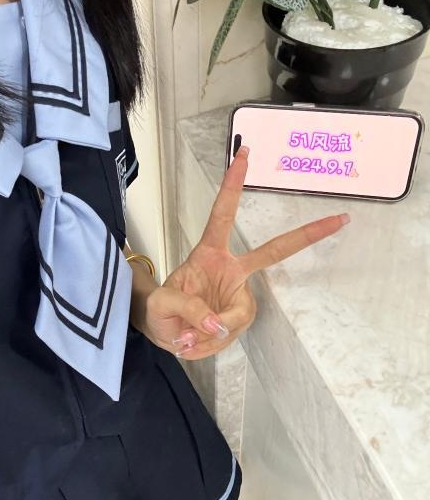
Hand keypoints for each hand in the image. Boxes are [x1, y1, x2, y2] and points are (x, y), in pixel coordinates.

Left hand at [143, 146, 349, 359]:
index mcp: (208, 253)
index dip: (232, 187)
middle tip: (338, 219)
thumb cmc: (161, 310)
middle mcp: (230, 270)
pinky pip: (231, 333)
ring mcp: (239, 295)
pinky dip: (209, 343)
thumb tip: (220, 324)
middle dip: (307, 235)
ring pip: (238, 316)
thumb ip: (188, 309)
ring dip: (208, 332)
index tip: (244, 155)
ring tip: (184, 337)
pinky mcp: (239, 317)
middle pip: (273, 251)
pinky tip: (193, 342)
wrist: (164, 333)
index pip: (222, 216)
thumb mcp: (161, 305)